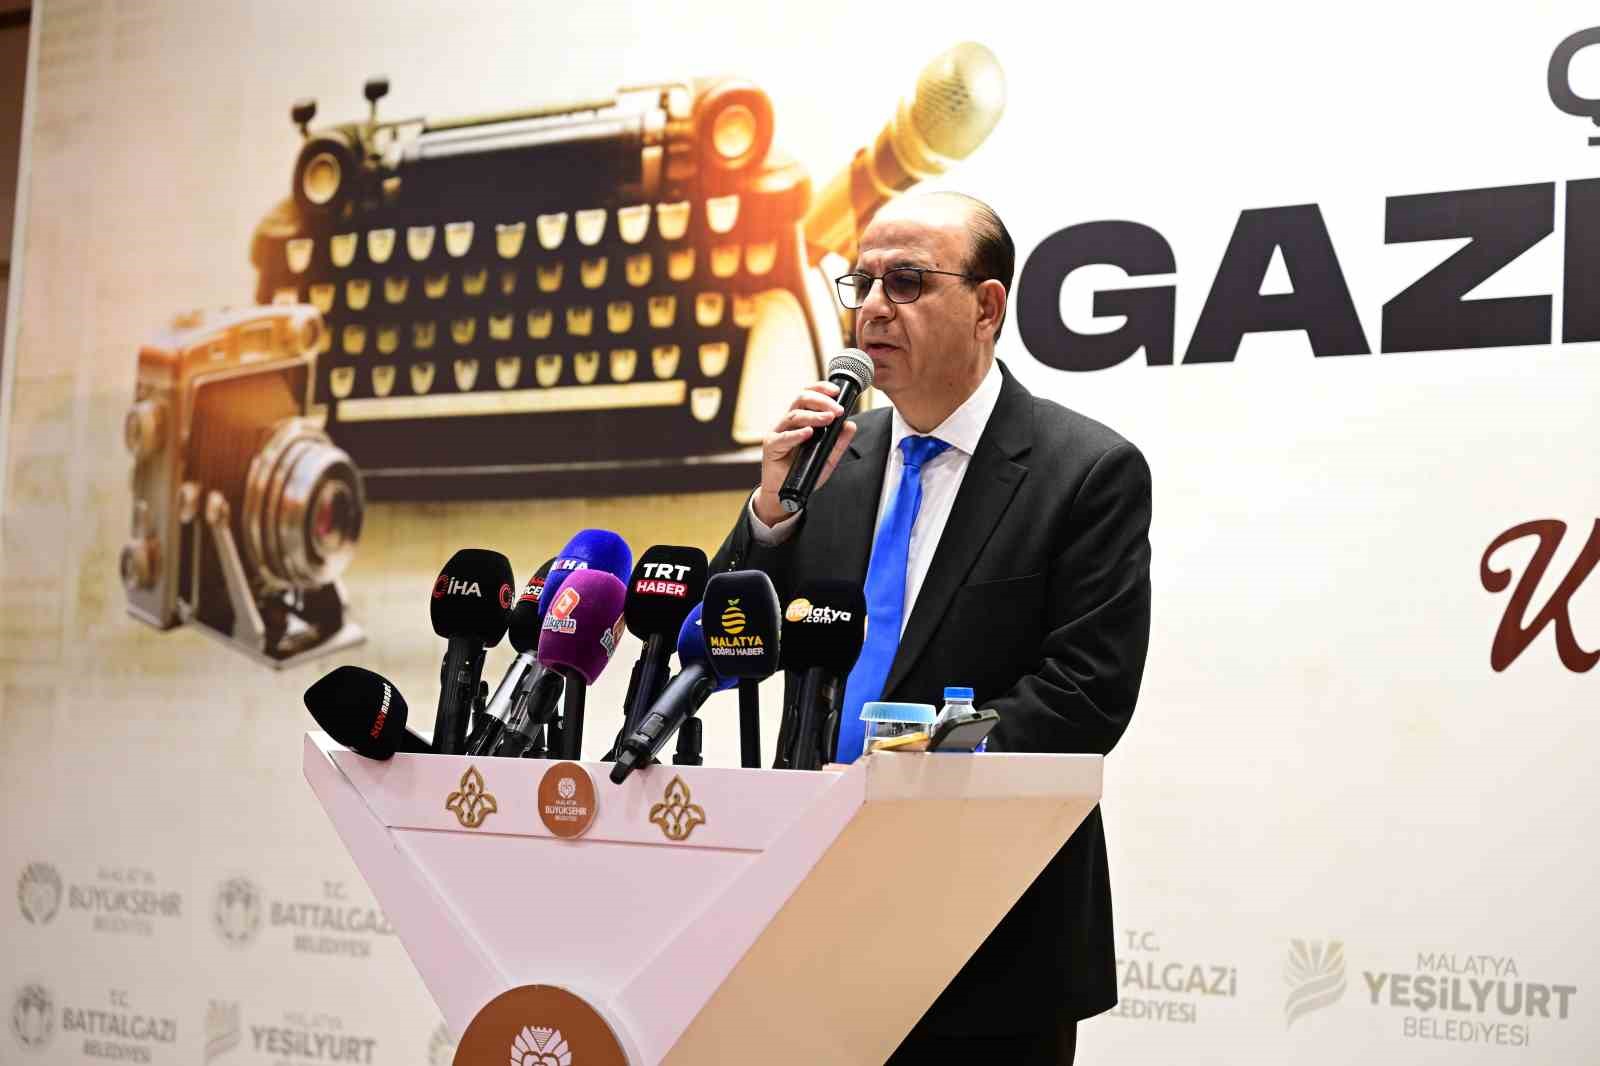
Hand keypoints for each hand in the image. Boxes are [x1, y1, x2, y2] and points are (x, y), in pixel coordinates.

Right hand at [753, 381, 858, 525]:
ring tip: (828, 418)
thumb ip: (838, 442)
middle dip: (821, 401)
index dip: (821, 389)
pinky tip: (808, 433)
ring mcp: (778, 432)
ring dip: (813, 416)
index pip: (808, 395)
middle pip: (801, 399)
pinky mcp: (771, 446)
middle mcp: (787, 422)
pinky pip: (784, 437)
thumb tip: (850, 425)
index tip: (836, 391)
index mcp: (799, 419)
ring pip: (794, 415)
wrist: (785, 493)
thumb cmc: (803, 471)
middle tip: (837, 409)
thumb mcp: (827, 457)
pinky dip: (797, 434)